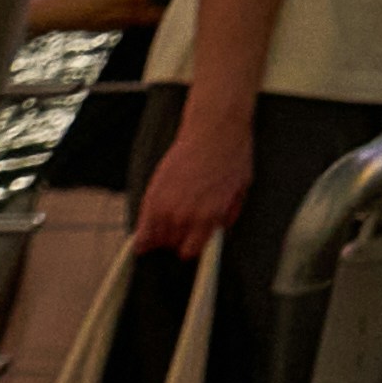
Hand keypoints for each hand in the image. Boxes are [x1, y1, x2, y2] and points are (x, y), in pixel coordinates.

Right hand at [137, 94, 251, 251]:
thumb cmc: (230, 156)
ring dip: (159, 235)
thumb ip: (228, 215)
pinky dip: (142, 233)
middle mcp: (185, 216)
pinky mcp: (152, 194)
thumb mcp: (240, 190)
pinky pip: (141, 226)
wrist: (214, 130)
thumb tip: (218, 230)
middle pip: (171, 245)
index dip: (191, 247)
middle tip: (181, 227)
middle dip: (177, 239)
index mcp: (209, 217)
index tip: (190, 243)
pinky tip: (144, 235)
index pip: (191, 251)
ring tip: (165, 226)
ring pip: (154, 237)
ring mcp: (166, 206)